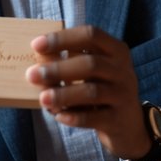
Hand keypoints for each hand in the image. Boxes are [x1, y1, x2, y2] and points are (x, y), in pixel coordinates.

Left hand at [25, 26, 150, 159]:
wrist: (129, 124)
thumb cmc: (101, 89)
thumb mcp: (92, 70)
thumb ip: (69, 61)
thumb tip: (38, 57)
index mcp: (115, 50)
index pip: (90, 35)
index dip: (62, 38)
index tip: (36, 45)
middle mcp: (123, 70)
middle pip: (90, 64)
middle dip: (58, 68)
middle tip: (31, 75)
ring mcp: (123, 95)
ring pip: (92, 92)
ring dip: (63, 94)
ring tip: (43, 98)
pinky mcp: (119, 119)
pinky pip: (94, 118)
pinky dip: (74, 117)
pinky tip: (58, 116)